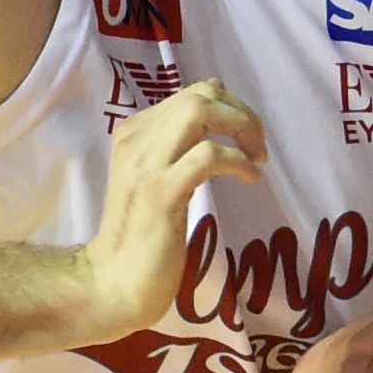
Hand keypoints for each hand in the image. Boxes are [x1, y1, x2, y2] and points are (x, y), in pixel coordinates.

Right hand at [71, 78, 265, 342]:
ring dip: (242, 129)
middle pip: (199, 96)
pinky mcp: (161, 191)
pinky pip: (208, 156)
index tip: (247, 137)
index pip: (190, 93)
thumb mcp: (161, 176)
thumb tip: (216, 99)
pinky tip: (250, 179)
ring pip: (200, 112)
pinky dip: (238, 161)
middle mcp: (136, 138)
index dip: (229, 107)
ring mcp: (147, 163)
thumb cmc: (143, 232)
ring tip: (257, 159)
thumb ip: (181, 142)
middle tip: (258, 146)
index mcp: (135, 132)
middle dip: (241, 113)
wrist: (114, 279)